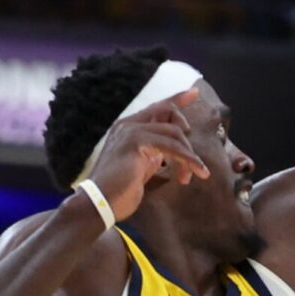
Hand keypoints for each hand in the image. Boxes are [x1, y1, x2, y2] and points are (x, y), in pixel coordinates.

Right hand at [84, 87, 210, 221]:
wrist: (99, 203)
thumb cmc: (120, 191)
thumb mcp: (143, 166)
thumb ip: (155, 153)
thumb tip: (175, 149)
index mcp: (128, 128)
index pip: (157, 107)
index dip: (177, 98)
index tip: (195, 92)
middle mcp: (128, 124)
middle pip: (168, 111)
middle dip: (186, 136)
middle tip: (195, 164)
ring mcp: (131, 131)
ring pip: (174, 132)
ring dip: (189, 155)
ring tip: (193, 176)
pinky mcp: (136, 142)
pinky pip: (172, 146)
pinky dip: (188, 159)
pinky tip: (195, 172)